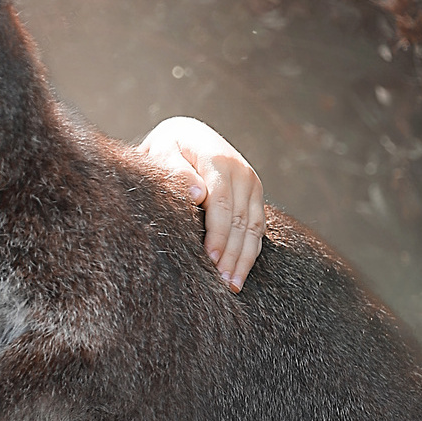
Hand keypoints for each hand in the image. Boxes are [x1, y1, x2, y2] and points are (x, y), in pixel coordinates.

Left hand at [139, 116, 264, 290]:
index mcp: (218, 160)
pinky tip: (240, 272)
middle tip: (221, 283)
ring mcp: (251, 184)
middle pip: (241, 220)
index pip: (221, 202)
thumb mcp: (163, 150)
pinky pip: (258, 227)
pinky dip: (250, 251)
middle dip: (232, 254)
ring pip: (253, 227)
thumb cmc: (168, 147)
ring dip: (244, 259)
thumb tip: (196, 195)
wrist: (188, 135)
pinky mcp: (254, 196)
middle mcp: (241, 172)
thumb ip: (176, 169)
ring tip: (232, 285)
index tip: (210, 259)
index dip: (218, 233)